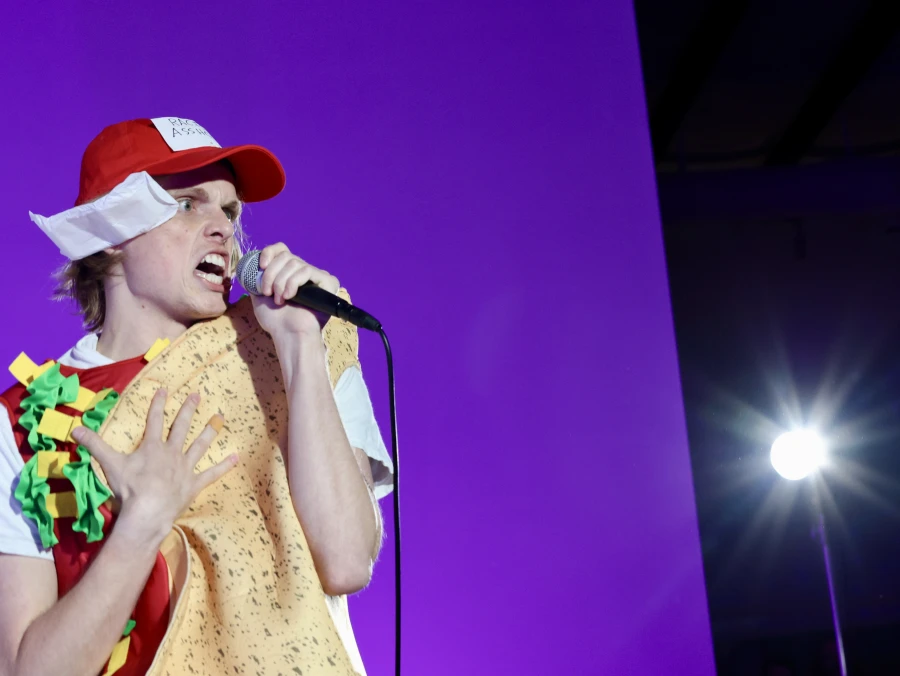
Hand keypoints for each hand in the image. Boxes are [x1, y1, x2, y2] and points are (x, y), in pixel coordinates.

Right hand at [70, 389, 236, 543]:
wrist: (147, 512)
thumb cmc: (128, 489)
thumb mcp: (109, 464)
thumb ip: (94, 445)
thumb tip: (75, 428)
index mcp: (152, 447)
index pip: (154, 420)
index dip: (158, 404)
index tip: (165, 389)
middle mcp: (171, 453)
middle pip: (181, 427)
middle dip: (188, 409)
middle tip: (197, 394)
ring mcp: (185, 468)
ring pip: (200, 445)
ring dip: (210, 430)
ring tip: (219, 417)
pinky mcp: (194, 485)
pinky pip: (212, 474)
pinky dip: (224, 466)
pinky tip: (236, 457)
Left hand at [250, 242, 339, 337]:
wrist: (289, 335)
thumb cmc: (276, 321)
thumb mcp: (259, 296)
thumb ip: (256, 279)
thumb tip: (249, 266)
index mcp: (289, 273)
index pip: (282, 249)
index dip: (270, 253)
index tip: (261, 266)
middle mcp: (303, 272)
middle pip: (286, 255)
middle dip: (271, 273)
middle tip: (268, 292)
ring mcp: (315, 277)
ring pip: (294, 263)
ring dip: (281, 282)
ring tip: (279, 299)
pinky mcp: (327, 281)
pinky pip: (306, 270)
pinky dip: (293, 283)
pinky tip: (290, 296)